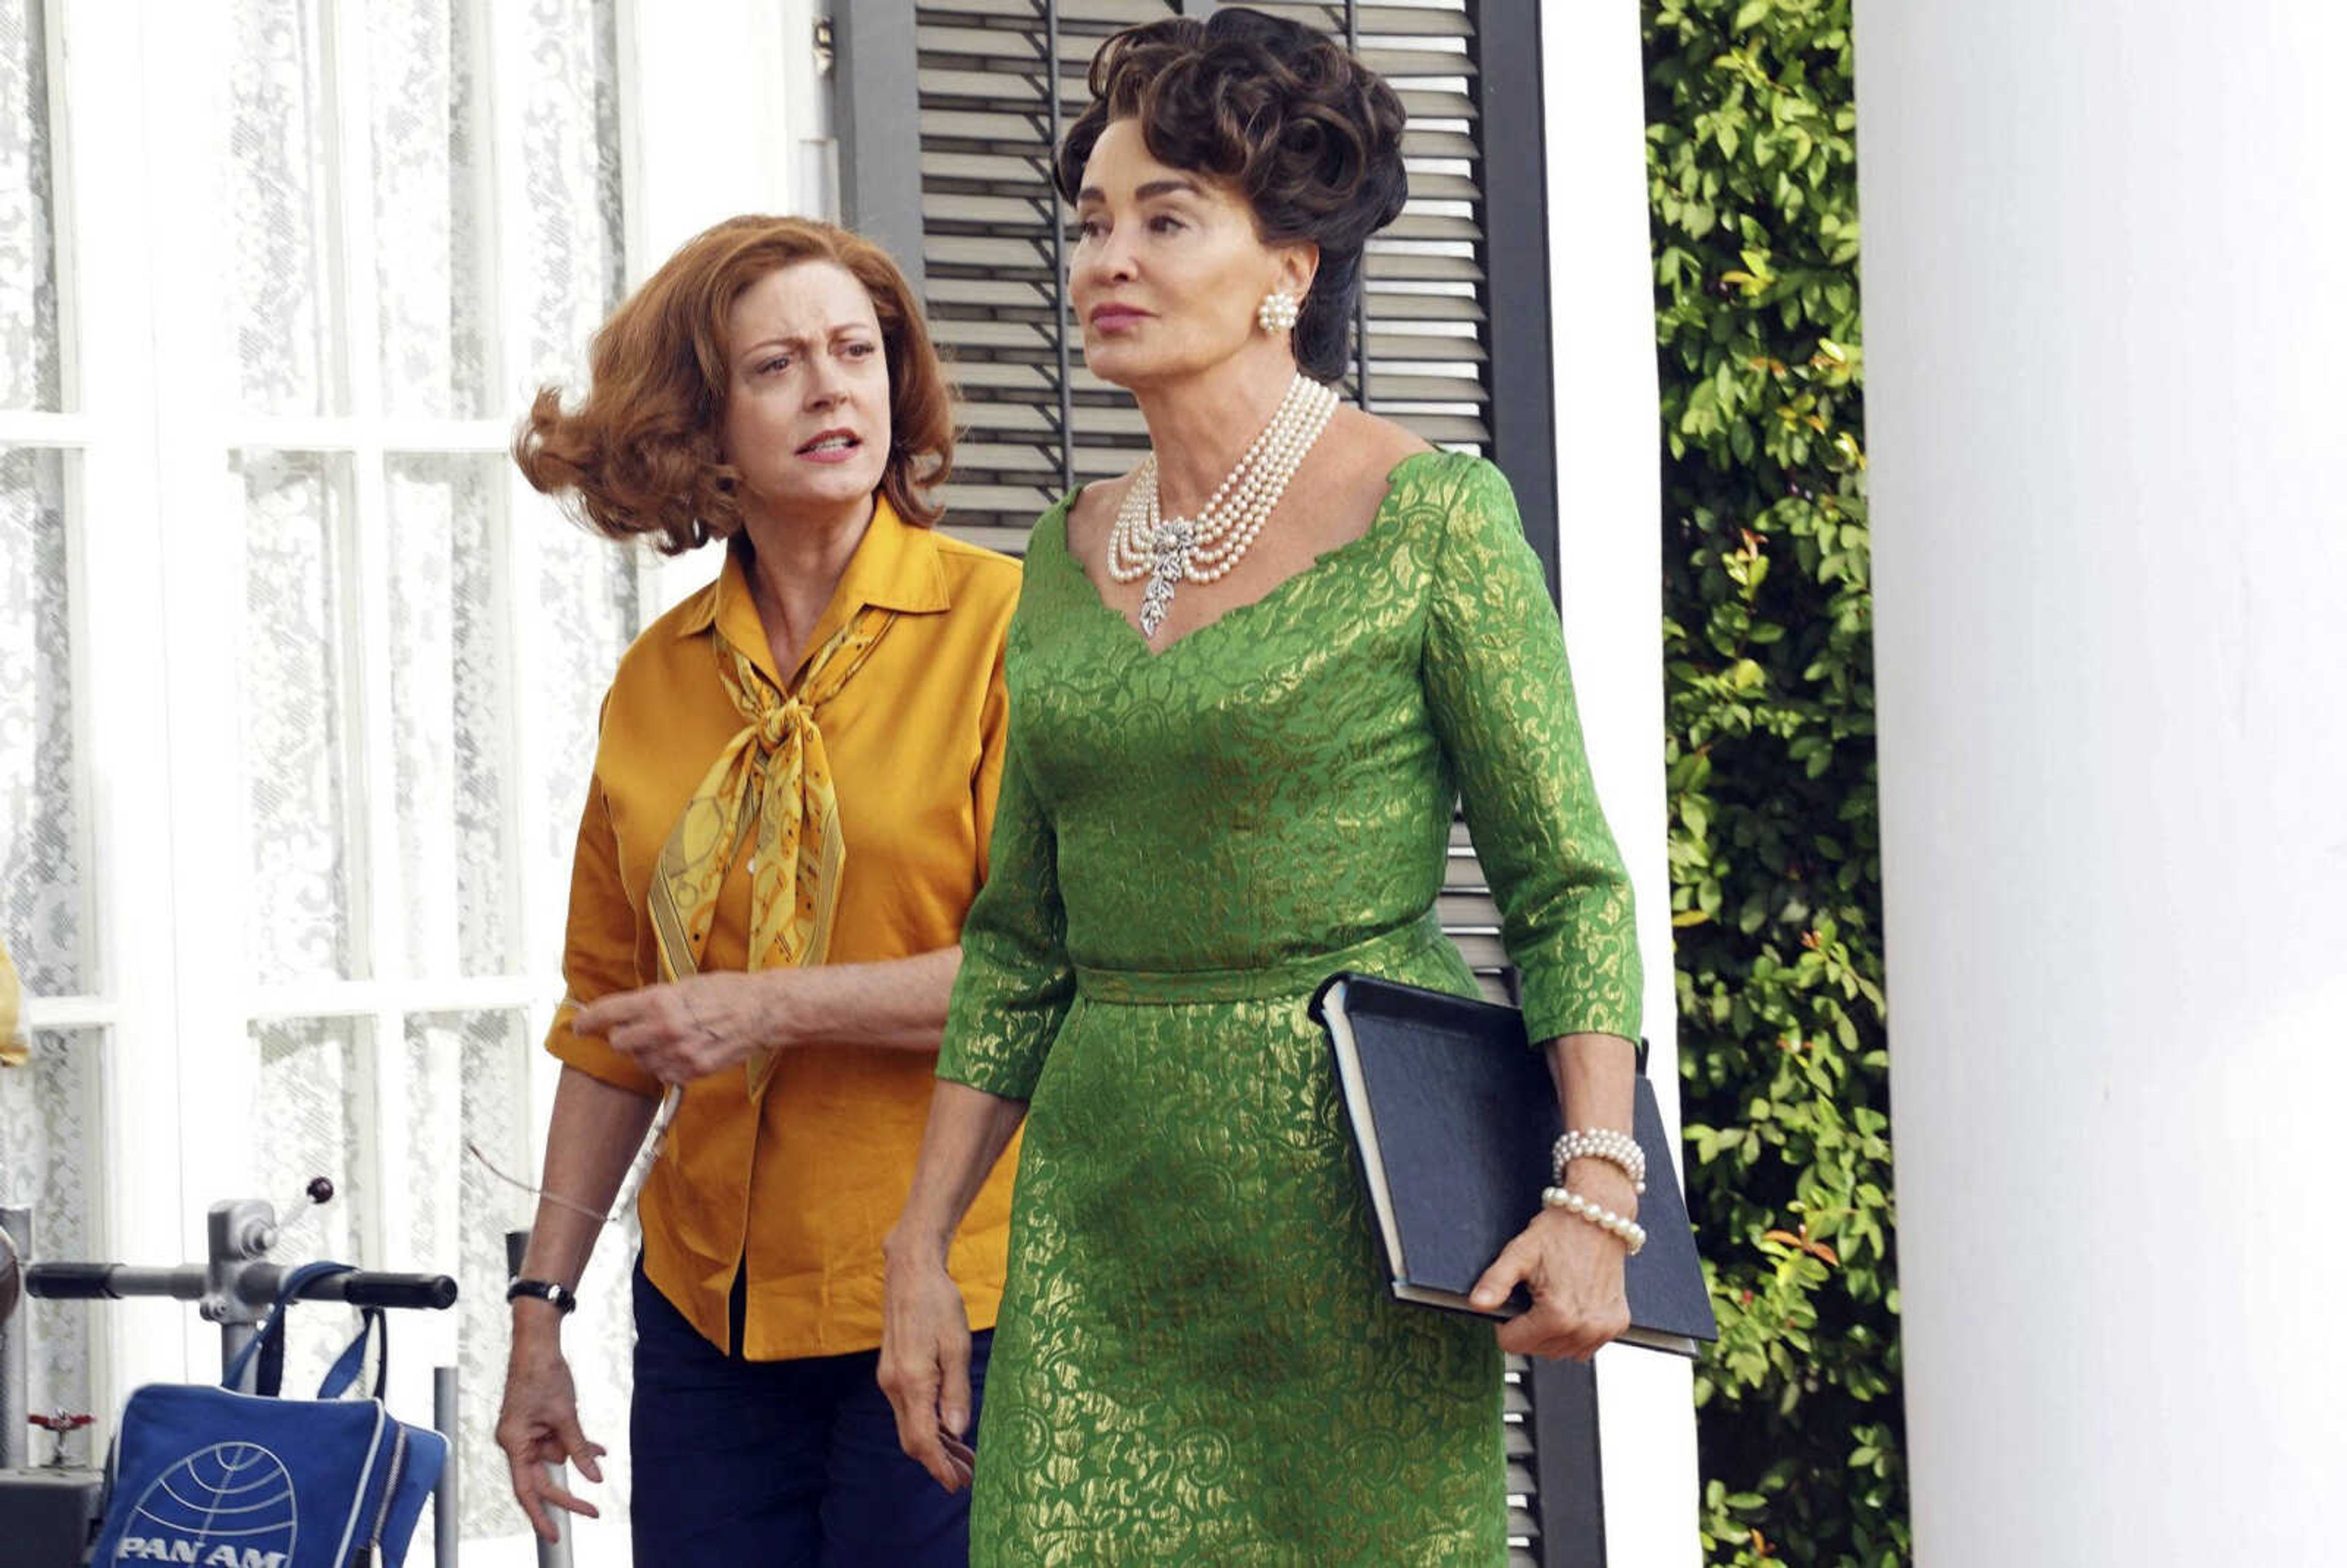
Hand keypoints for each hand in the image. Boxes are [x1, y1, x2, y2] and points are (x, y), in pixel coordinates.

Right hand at [495, 1327, 606, 1541]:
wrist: (537, 1343)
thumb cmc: (543, 1374)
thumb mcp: (567, 1416)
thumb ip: (579, 1448)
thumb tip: (593, 1476)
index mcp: (514, 1442)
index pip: (528, 1490)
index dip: (541, 1515)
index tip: (556, 1534)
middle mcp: (514, 1441)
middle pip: (541, 1478)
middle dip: (567, 1493)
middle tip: (591, 1509)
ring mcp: (523, 1432)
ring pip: (553, 1457)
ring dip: (575, 1455)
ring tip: (598, 1452)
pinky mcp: (533, 1422)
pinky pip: (555, 1441)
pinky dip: (573, 1443)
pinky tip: (596, 1448)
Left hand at [574, 972, 778, 1084]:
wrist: (763, 1011)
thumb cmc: (726, 991)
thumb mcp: (684, 985)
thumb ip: (653, 1000)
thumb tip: (626, 1011)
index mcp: (659, 1001)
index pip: (609, 1013)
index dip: (588, 1021)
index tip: (578, 1025)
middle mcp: (664, 1029)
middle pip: (619, 1043)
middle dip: (624, 1037)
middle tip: (638, 1030)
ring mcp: (678, 1054)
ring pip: (641, 1062)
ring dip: (646, 1053)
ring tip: (669, 1039)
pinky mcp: (692, 1071)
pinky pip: (663, 1073)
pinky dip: (666, 1065)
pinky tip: (683, 1051)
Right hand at [877, 1243, 976, 1493]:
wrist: (910, 1272)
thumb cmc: (938, 1302)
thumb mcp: (957, 1345)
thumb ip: (956, 1390)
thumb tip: (957, 1430)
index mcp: (911, 1381)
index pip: (922, 1439)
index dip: (939, 1465)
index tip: (957, 1483)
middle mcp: (894, 1385)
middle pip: (912, 1439)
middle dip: (938, 1462)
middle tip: (966, 1477)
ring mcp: (890, 1379)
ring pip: (910, 1426)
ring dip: (935, 1445)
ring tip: (964, 1459)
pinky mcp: (893, 1372)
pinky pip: (909, 1410)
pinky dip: (928, 1425)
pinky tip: (949, 1429)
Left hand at [1470, 1171, 1635, 1360]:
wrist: (1598, 1217)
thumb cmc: (1560, 1233)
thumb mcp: (1519, 1253)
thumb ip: (1495, 1282)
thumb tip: (1477, 1304)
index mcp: (1557, 1316)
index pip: (1513, 1344)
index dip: (1506, 1323)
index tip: (1514, 1299)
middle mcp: (1584, 1328)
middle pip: (1537, 1350)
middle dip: (1529, 1329)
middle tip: (1535, 1295)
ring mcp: (1603, 1329)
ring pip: (1561, 1352)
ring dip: (1552, 1334)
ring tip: (1554, 1300)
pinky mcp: (1617, 1324)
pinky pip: (1586, 1345)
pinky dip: (1576, 1332)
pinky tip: (1573, 1306)